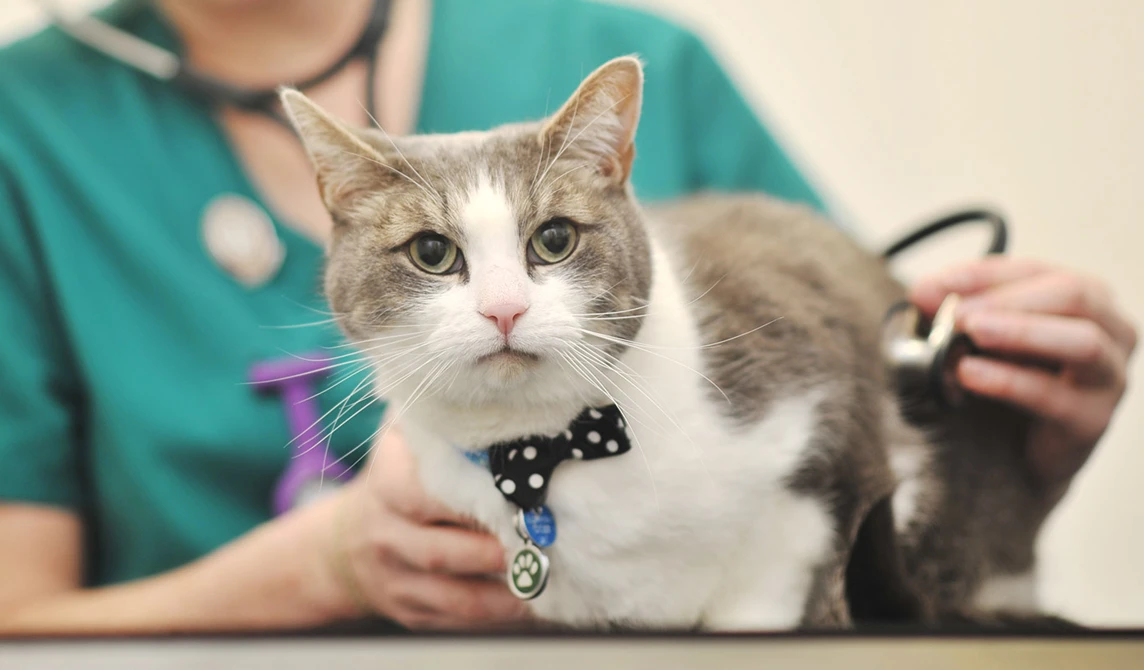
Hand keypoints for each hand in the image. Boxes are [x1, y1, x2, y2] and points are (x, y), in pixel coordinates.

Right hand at [329, 424, 531, 629]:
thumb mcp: (405, 439)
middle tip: (540, 541)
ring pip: (453, 596)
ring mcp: (396, 579)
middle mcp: (387, 536)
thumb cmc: (397, 476)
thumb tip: (500, 403)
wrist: (349, 539)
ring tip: (540, 578)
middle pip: (443, 552)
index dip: (472, 501)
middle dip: (495, 552)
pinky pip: (455, 621)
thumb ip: (441, 421)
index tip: (516, 498)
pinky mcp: (410, 611)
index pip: (426, 496)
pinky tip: (526, 602)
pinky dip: (493, 616)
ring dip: (502, 594)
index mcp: (387, 486)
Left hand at [910, 257, 1136, 492]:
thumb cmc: (1005, 378)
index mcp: (1082, 297)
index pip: (1034, 271)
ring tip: (970, 332)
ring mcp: (1107, 375)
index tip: (932, 286)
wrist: (1018, 454)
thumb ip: (954, 312)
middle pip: (1073, 294)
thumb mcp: (977, 338)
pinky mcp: (1092, 419)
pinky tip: (970, 373)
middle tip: (957, 312)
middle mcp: (1109, 329)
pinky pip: (1054, 395)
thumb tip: (924, 290)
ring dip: (1022, 331)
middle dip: (1009, 299)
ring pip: (1082, 342)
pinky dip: (1009, 380)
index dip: (982, 275)